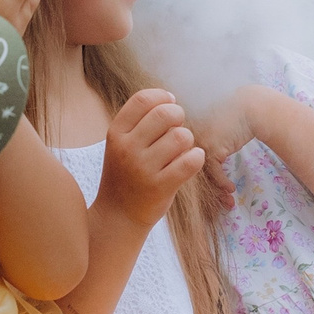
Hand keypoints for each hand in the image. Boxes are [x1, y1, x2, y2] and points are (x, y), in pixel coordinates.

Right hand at [97, 88, 204, 228]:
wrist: (118, 215)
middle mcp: (127, 148)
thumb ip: (139, 122)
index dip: (163, 97)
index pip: (143, 100)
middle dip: (179, 116)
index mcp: (116, 133)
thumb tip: (170, 99)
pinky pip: (191, 161)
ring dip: (188, 140)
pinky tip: (191, 160)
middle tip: (178, 129)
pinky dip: (197, 157)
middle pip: (165, 114)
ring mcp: (143, 168)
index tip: (170, 105)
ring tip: (181, 150)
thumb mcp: (121, 145)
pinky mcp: (160, 187)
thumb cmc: (126, 174)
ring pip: (181, 136)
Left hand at [191, 89, 265, 211]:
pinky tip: (231, 190)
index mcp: (183, 128)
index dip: (193, 175)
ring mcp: (197, 141)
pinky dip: (223, 183)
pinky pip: (214, 172)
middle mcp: (187, 135)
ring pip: (201, 173)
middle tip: (213, 202)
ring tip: (226, 201)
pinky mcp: (211, 148)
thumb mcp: (213, 129)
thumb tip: (202, 168)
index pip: (182, 158)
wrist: (250, 106)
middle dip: (203, 188)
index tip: (203, 190)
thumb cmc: (234, 116)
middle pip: (189, 167)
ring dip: (215, 190)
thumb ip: (203, 143)